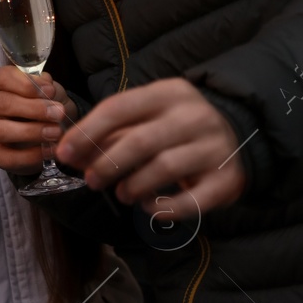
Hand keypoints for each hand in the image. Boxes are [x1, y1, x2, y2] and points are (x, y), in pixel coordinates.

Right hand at [0, 66, 76, 171]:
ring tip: (55, 133)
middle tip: (59, 113)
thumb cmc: (43, 106)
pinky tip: (49, 151)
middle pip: (4, 104)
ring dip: (31, 132)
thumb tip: (47, 88)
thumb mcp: (49, 91)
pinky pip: (5, 156)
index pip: (3, 77)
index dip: (27, 84)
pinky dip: (30, 155)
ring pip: (1, 130)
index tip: (50, 91)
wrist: (43, 133)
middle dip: (34, 109)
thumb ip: (48, 87)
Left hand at [56, 77, 245, 218]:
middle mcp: (195, 116)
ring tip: (122, 193)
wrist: (238, 134)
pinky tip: (148, 208)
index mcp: (169, 93)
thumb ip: (110, 133)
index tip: (64, 154)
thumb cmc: (175, 127)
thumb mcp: (146, 117)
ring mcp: (215, 147)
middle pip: (140, 141)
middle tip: (91, 180)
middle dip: (106, 164)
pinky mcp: (228, 180)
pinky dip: (164, 209)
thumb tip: (70, 154)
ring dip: (133, 186)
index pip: (118, 108)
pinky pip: (192, 201)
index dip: (86, 132)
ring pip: (164, 168)